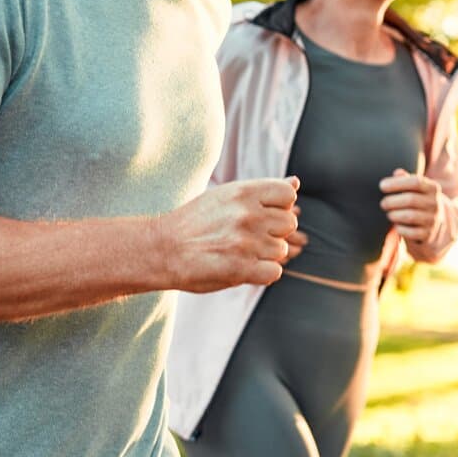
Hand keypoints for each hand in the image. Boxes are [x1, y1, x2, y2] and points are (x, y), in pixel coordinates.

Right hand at [162, 177, 298, 291]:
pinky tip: (244, 268)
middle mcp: (247, 215)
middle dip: (273, 233)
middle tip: (247, 238)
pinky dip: (262, 274)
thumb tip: (296, 183)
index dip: (279, 208)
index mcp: (243, 192)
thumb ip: (263, 191)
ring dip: (265, 255)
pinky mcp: (241, 269)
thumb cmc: (195, 221)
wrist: (161, 249)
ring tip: (239, 253)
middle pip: (289, 224)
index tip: (262, 215)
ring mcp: (245, 242)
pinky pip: (274, 272)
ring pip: (281, 250)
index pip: (288, 196)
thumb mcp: (226, 195)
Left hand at [379, 168, 443, 246]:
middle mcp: (435, 203)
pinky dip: (400, 228)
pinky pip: (410, 232)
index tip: (382, 186)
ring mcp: (433, 220)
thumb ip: (405, 180)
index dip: (397, 183)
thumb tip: (397, 173)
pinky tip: (396, 226)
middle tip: (382, 203)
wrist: (432, 225)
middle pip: (411, 199)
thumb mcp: (414, 189)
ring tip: (389, 214)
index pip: (416, 182)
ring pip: (410, 216)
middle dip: (392, 201)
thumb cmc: (417, 202)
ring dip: (394, 215)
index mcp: (432, 188)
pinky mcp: (428, 234)